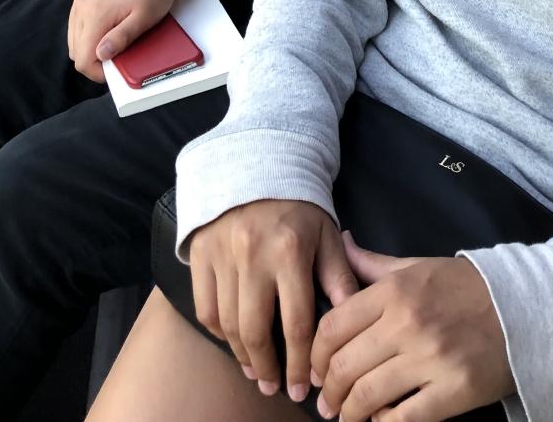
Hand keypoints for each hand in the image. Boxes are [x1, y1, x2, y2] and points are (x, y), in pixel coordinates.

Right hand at [67, 0, 178, 81]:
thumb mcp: (144, 18)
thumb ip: (121, 38)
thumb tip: (101, 55)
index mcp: (96, 13)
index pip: (82, 59)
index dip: (97, 72)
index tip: (115, 69)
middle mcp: (82, 6)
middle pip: (75, 52)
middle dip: (94, 61)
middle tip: (117, 58)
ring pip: (74, 40)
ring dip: (90, 48)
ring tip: (113, 44)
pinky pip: (76, 25)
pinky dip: (87, 35)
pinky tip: (106, 31)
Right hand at [189, 200, 356, 402]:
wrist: (258, 164)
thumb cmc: (299, 207)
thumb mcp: (327, 236)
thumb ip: (339, 278)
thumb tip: (352, 321)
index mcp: (290, 251)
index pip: (297, 323)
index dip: (300, 363)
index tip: (304, 388)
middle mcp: (252, 254)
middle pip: (255, 330)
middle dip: (267, 368)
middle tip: (275, 388)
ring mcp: (222, 254)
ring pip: (227, 323)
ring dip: (241, 355)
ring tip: (255, 371)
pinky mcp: (200, 253)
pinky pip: (205, 306)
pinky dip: (218, 331)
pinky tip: (233, 341)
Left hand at [311, 233, 512, 421]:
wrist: (523, 307)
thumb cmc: (464, 286)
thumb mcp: (417, 266)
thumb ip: (374, 264)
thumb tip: (342, 242)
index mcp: (394, 290)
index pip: (333, 325)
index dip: (316, 353)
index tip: (316, 368)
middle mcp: (407, 323)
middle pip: (345, 365)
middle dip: (328, 390)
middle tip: (326, 402)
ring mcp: (430, 359)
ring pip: (368, 395)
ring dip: (349, 413)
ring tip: (346, 417)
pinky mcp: (453, 391)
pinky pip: (403, 418)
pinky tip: (380, 420)